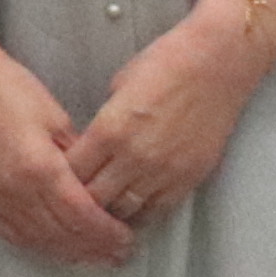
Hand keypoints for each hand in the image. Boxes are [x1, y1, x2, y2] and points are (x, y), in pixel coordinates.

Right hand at [0, 27, 126, 266]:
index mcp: (41, 168)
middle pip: (63, 234)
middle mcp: (17, 190)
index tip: (127, 240)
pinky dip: (38, 246)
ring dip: (69, 253)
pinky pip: (13, 234)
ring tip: (93, 257)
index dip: (108, 234)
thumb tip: (100, 184)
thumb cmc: (11, 91)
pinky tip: (55, 248)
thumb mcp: (58, 120)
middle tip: (118, 255)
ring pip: (39, 241)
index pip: (82, 216)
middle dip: (95, 249)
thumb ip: (80, 158)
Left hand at [64, 2, 262, 233]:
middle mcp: (134, 155)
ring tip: (102, 210)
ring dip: (110, 211)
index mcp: (110, 129)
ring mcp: (163, 170)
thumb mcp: (118, 87)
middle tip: (75, 201)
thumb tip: (92, 145)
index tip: (59, 179)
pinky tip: (133, 209)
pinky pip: (157, 209)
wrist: (216, 63)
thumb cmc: (167, 64)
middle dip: (81, 200)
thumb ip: (104, 123)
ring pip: (125, 210)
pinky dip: (141, 212)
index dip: (61, 178)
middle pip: (94, 198)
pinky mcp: (188, 177)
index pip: (72, 172)